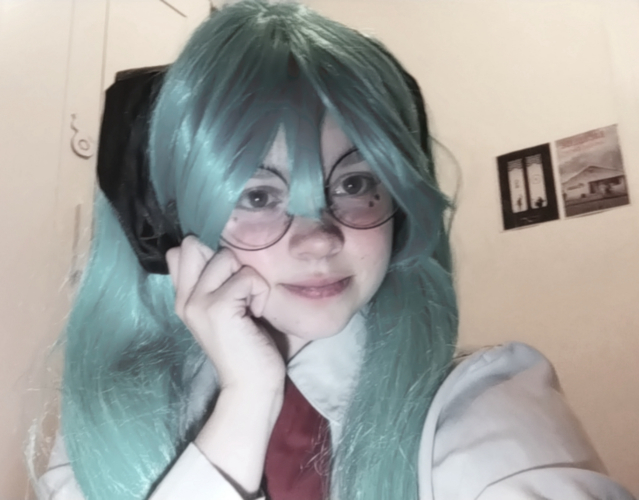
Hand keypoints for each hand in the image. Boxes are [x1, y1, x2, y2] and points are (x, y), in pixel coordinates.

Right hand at [166, 236, 285, 393]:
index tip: (227, 279)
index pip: (179, 252)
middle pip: (193, 245)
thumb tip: (226, 252)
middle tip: (238, 291)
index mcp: (184, 299)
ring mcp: (198, 302)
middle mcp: (184, 298)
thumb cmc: (247, 348)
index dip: (207, 254)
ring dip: (248, 278)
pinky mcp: (218, 307)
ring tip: (250, 306)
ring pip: (226, 256)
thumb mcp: (225, 310)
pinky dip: (260, 292)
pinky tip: (256, 315)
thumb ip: (216, 284)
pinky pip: (247, 276)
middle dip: (226, 259)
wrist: (251, 386)